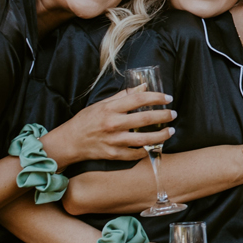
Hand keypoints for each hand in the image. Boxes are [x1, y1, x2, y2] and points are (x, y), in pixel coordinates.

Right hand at [39, 87, 175, 165]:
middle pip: (145, 118)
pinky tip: (155, 146)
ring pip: (144, 139)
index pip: (138, 99)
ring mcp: (114, 141)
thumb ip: (122, 96)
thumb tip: (143, 87)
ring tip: (171, 131)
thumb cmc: (86, 120)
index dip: (156, 97)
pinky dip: (146, 150)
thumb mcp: (101, 104)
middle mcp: (113, 124)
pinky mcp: (113, 154)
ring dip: (161, 135)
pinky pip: (135, 153)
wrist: (70, 142)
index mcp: (110, 108)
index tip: (168, 98)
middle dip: (163, 116)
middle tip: (173, 114)